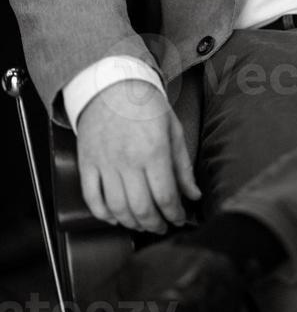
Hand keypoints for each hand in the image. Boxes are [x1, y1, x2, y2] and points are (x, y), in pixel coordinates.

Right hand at [77, 80, 201, 234]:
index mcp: (153, 150)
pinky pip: (92, 199)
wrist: (111, 85)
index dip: (174, 214)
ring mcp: (105, 163)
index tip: (179, 218)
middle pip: (141, 208)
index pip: (165, 196)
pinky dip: (103, 214)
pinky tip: (115, 217)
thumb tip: (194, 195)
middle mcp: (128, 160)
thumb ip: (183, 166)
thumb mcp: (172, 129)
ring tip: (142, 224)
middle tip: (162, 226)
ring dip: (131, 223)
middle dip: (155, 224)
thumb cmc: (145, 105)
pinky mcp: (87, 163)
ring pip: (117, 208)